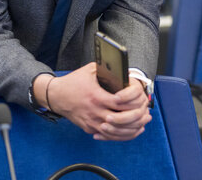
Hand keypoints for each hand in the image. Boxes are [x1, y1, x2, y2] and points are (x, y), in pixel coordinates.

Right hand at [37, 63, 151, 140]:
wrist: (56, 96)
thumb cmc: (74, 81)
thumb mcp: (91, 70)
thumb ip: (108, 68)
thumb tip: (124, 66)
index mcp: (96, 97)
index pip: (119, 103)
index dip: (131, 102)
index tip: (138, 98)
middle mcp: (94, 112)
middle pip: (120, 120)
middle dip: (135, 116)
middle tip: (145, 112)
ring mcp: (92, 122)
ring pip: (115, 131)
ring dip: (131, 128)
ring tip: (142, 122)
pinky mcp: (90, 128)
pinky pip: (108, 135)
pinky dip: (121, 134)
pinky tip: (131, 129)